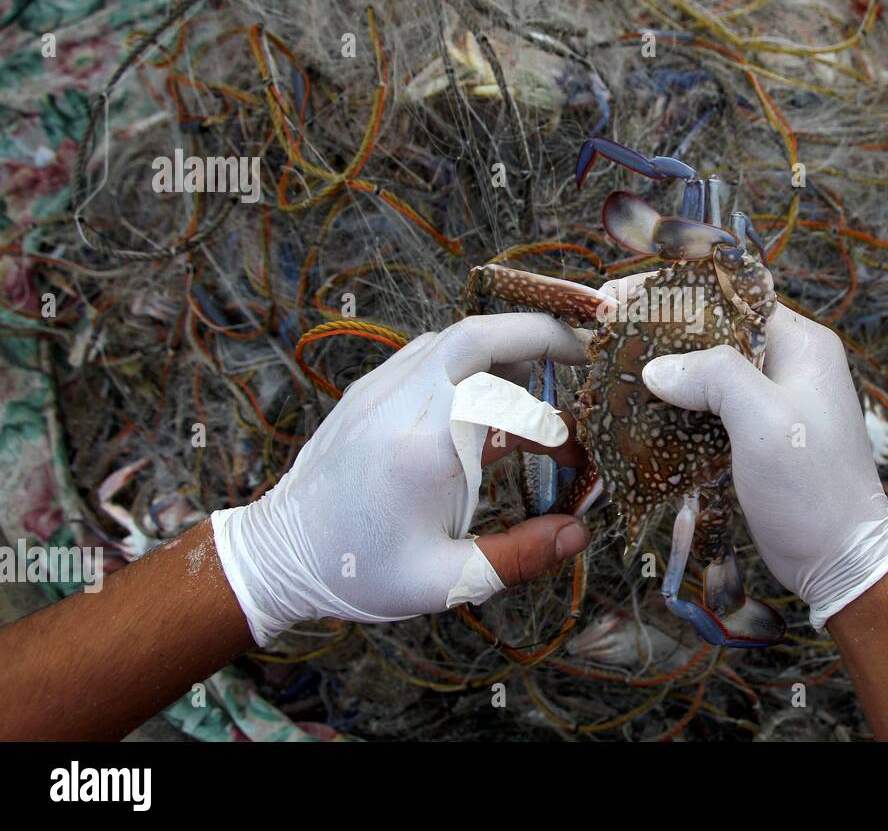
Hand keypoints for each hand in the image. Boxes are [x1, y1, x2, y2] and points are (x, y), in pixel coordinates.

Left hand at [211, 313, 591, 645]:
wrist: (279, 553)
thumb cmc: (361, 570)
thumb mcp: (444, 580)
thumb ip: (517, 556)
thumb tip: (578, 535)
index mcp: (424, 446)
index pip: (508, 399)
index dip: (556, 418)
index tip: (581, 447)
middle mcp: (402, 401)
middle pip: (479, 333)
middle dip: (540, 335)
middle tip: (583, 356)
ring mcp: (381, 387)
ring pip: (456, 338)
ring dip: (506, 349)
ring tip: (544, 385)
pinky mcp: (370, 389)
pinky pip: (431, 353)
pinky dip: (472, 361)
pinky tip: (493, 396)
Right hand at [636, 292, 887, 628]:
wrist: (840, 559)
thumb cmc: (811, 486)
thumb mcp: (764, 420)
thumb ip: (716, 377)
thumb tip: (658, 367)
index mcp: (802, 346)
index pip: (736, 299)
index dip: (683, 297)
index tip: (630, 301)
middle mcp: (789, 366)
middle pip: (717, 335)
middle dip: (667, 339)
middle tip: (613, 341)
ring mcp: (773, 404)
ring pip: (709, 375)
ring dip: (669, 379)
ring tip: (617, 376)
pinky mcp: (755, 439)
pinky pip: (710, 412)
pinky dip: (679, 413)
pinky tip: (641, 417)